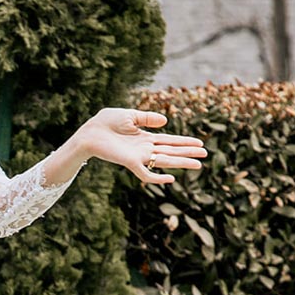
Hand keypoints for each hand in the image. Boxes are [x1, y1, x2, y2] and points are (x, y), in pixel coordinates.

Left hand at [78, 107, 207, 184]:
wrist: (89, 132)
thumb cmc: (106, 123)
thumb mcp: (130, 115)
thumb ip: (147, 118)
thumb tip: (166, 122)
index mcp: (145, 138)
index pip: (169, 141)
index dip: (184, 142)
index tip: (200, 144)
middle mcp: (144, 149)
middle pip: (171, 152)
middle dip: (188, 153)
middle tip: (205, 155)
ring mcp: (138, 157)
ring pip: (164, 161)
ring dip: (181, 163)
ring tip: (198, 165)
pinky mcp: (130, 162)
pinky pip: (146, 174)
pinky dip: (157, 177)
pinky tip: (171, 179)